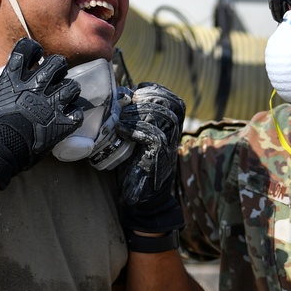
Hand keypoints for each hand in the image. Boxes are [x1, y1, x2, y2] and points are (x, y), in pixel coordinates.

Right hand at [0, 37, 83, 188]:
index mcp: (14, 77)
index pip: (29, 48)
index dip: (34, 50)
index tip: (34, 58)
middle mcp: (35, 86)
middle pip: (58, 63)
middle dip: (58, 67)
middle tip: (54, 77)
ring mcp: (50, 105)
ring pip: (72, 86)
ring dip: (69, 90)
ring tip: (63, 97)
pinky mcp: (61, 124)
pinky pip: (77, 112)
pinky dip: (74, 114)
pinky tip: (68, 117)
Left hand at [115, 82, 185, 234]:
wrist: (142, 200)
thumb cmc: (135, 168)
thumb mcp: (134, 140)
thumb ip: (132, 122)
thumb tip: (116, 101)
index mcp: (169, 129)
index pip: (174, 101)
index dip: (157, 91)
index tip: (137, 90)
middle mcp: (173, 135)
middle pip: (171, 104)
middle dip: (148, 98)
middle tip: (128, 101)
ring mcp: (169, 145)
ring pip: (165, 116)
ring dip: (140, 111)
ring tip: (121, 115)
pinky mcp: (160, 156)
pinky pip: (153, 135)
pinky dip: (135, 129)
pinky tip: (121, 130)